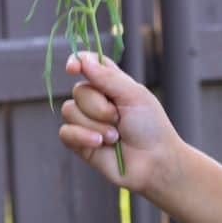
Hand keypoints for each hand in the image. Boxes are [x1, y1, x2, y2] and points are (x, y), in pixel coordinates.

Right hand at [58, 49, 183, 199]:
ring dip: (95, 125)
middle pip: (78, 90)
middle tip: (120, 119)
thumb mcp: (134, 95)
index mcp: (110, 84)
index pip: (88, 64)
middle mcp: (96, 100)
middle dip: (99, 106)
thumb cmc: (151, 127)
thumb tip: (82, 60)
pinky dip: (82, 137)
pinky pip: (65, 132)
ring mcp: (86, 121)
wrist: (155, 162)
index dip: (77, 62)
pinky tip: (100, 144)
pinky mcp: (80, 143)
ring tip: (115, 137)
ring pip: (69, 111)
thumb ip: (108, 77)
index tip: (73, 68)